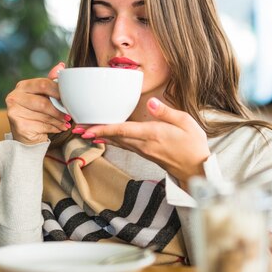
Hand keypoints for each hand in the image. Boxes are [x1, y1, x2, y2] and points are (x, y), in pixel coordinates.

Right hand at [5, 62, 70, 143]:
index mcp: (22, 86)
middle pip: (43, 102)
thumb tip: (61, 66)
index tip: (69, 98)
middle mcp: (15, 97)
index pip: (43, 84)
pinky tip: (59, 128)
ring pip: (44, 116)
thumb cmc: (37, 112)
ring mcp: (14, 112)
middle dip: (59, 110)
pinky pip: (42, 126)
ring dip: (59, 120)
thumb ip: (51, 82)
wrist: (26, 135)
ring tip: (66, 122)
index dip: (59, 91)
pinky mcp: (19, 126)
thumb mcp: (43, 96)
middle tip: (69, 114)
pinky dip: (54, 128)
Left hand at [80, 98, 210, 181]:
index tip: (87, 130)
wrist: (196, 169)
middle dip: (93, 132)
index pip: (123, 131)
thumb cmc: (193, 145)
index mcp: (152, 134)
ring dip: (99, 136)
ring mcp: (143, 150)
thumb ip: (166, 112)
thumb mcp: (185, 122)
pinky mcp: (144, 153)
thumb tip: (151, 102)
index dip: (103, 129)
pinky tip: (101, 138)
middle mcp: (143, 144)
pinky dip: (110, 140)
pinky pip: (123, 145)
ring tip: (82, 131)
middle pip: (114, 137)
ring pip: (116, 142)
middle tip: (74, 127)